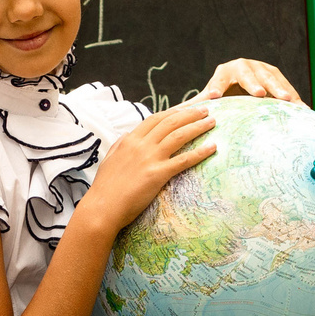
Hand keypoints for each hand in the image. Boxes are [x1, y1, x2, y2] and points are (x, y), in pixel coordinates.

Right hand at [77, 106, 218, 233]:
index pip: (155, 118)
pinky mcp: (158, 174)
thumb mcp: (110, 159)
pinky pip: (183, 160)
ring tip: (212, 122)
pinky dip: (200, 152)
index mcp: (129, 140)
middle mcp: (141, 145)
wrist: (102, 207)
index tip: (186, 108)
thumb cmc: (105, 187)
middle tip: (206, 109)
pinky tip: (212, 148)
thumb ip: (121, 145)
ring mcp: (150, 158)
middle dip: (190, 113)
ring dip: (198, 126)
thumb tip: (128, 135)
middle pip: (170, 122)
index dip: (173, 111)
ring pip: (179, 135)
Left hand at [198, 58, 299, 101]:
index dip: (218, 86)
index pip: (221, 76)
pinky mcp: (278, 79)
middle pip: (250, 73)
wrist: (241, 89)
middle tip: (260, 94)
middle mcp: (245, 67)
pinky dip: (295, 99)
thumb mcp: (208, 99)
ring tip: (288, 101)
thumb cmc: (221, 96)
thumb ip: (192, 106)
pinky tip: (303, 110)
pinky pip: (287, 87)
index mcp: (224, 72)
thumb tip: (166, 113)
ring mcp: (263, 70)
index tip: (215, 97)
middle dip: (255, 83)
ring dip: (280, 88)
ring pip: (272, 77)